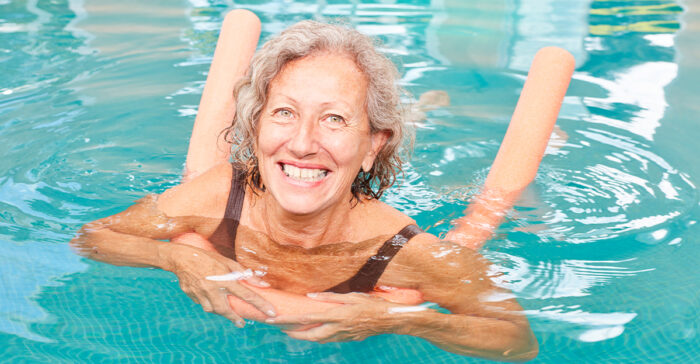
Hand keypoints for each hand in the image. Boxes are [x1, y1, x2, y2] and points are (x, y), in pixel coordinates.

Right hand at [166, 244, 275, 326]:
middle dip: (234, 318)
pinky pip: (203, 304)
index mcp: (225, 278)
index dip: (260, 304)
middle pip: (225, 310)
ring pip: (212, 309)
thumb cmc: (209, 258)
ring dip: (221, 312)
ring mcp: (200, 293)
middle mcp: (213, 288)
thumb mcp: (229, 262)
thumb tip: (263, 284)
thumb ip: (246, 274)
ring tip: (227, 312)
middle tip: (241, 323)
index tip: (270, 313)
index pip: (247, 294)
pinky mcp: (192, 296)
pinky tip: (211, 299)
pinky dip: (209, 304)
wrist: (182, 258)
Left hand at [266, 292, 420, 342]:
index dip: (288, 320)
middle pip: (308, 334)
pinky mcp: (347, 338)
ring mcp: (342, 336)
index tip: (274, 319)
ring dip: (303, 335)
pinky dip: (316, 335)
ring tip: (292, 329)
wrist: (389, 320)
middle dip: (292, 332)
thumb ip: (330, 297)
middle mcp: (337, 328)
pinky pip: (327, 339)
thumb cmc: (372, 304)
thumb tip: (310, 296)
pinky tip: (314, 331)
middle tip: (279, 327)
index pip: (306, 318)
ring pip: (317, 339)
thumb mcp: (352, 296)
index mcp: (336, 315)